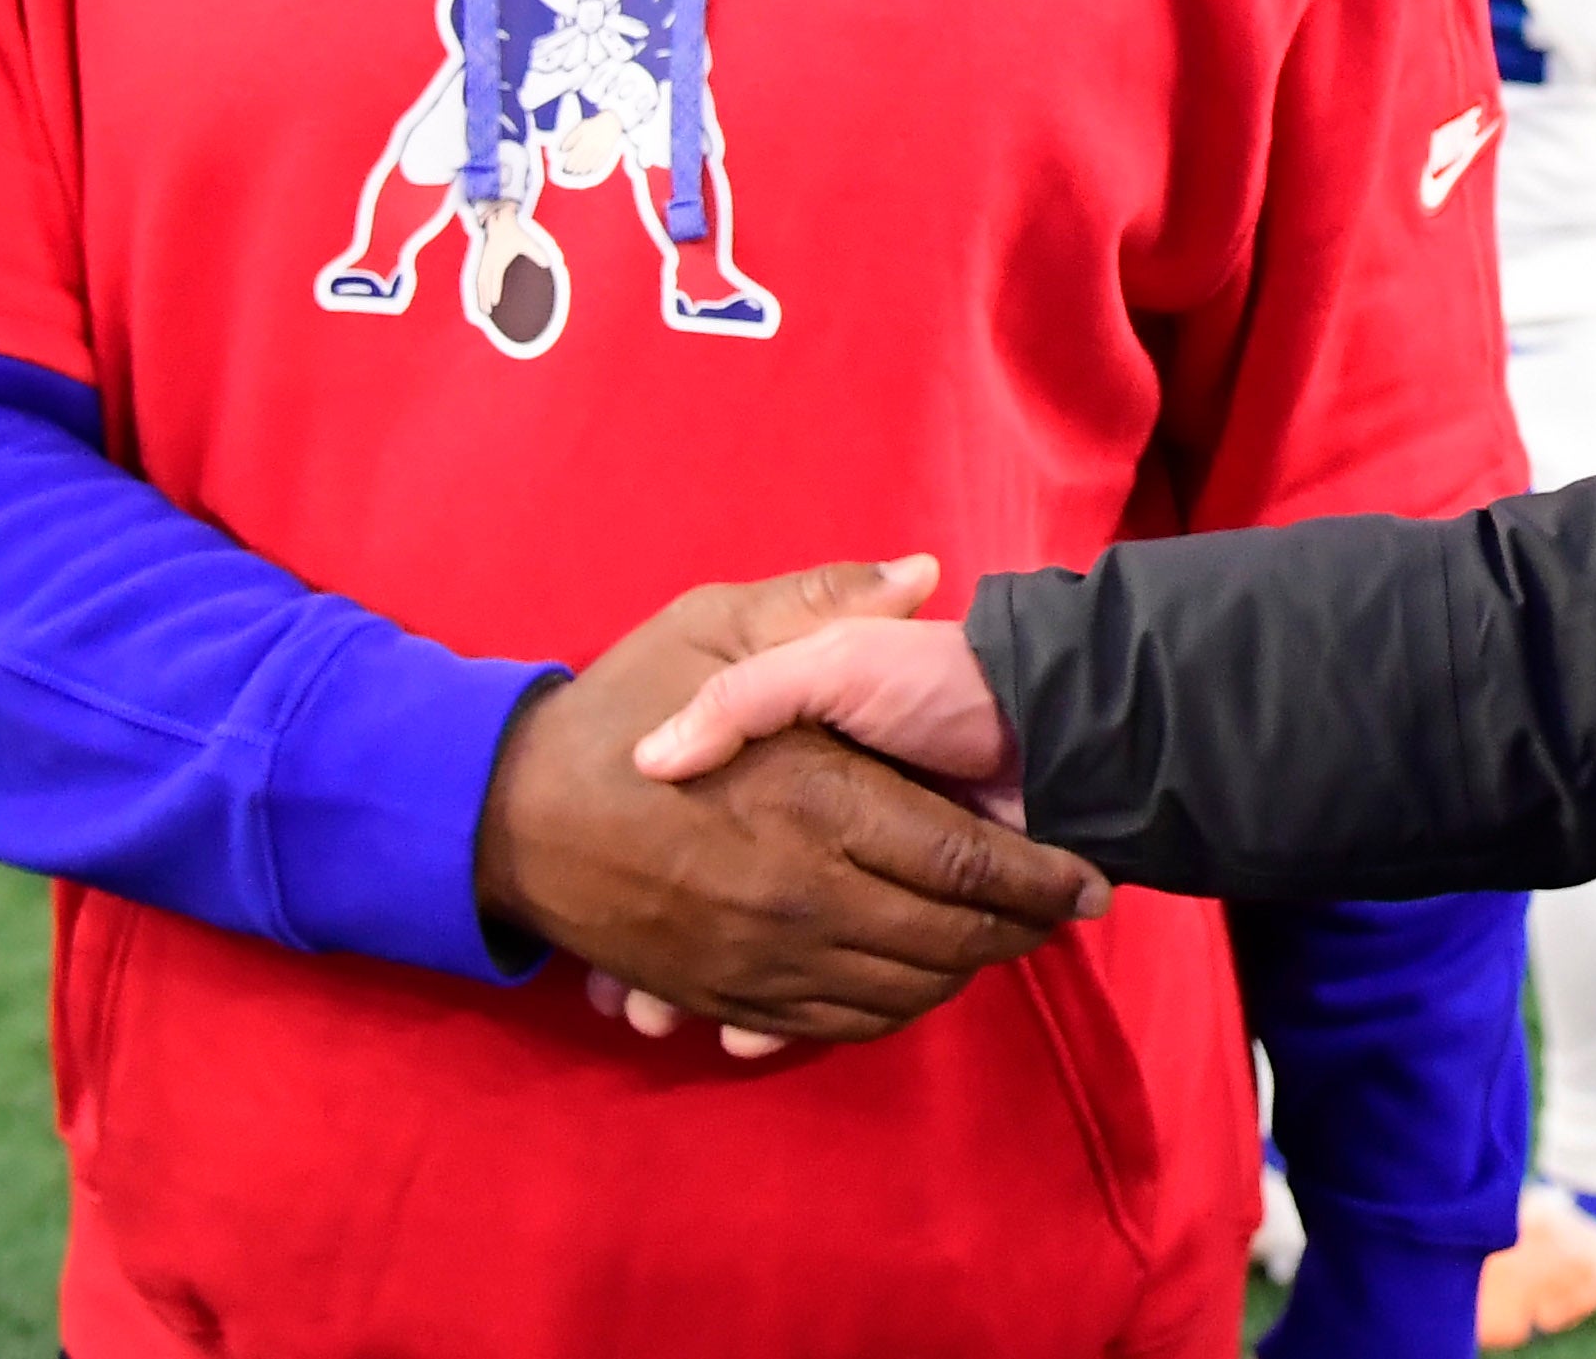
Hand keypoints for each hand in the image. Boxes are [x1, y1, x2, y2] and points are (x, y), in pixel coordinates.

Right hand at [475, 558, 1103, 1050]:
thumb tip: (923, 573)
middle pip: (946, 941)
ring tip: (1001, 946)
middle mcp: (798, 892)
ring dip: (963, 975)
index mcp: (814, 800)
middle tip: (1059, 916)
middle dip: (1019, 934)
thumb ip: (823, 601)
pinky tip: (914, 980)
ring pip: (899, 992)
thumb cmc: (620, 702)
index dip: (1039, 880)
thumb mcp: (716, 622)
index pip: (963, 864)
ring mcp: (760, 956)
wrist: (508, 807)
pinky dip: (891, 1009)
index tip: (1088, 879)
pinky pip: (835, 1022)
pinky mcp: (727, 994)